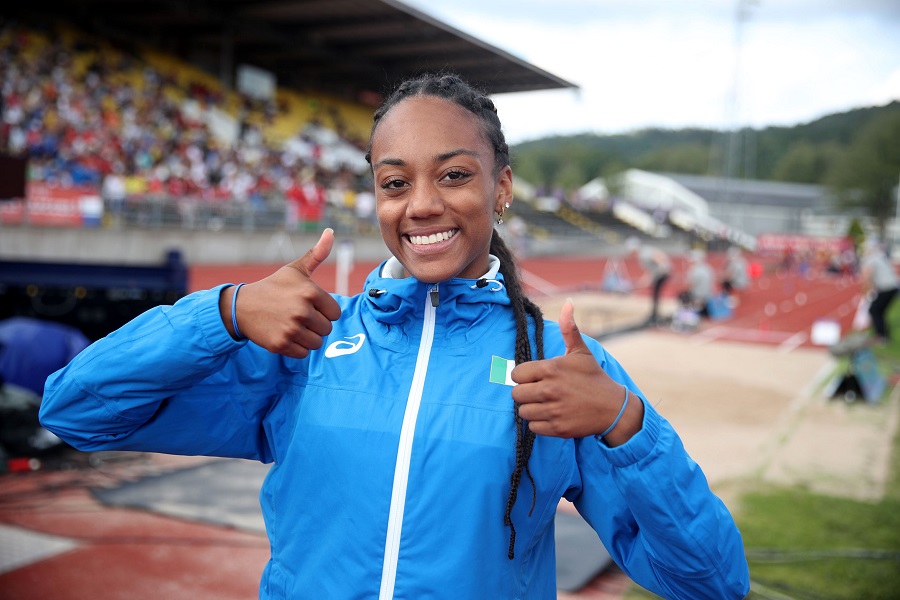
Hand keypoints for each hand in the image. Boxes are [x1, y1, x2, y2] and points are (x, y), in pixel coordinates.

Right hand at [221, 229, 341, 357]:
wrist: (242, 307)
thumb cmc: (273, 287)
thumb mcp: (294, 270)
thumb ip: (317, 254)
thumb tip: (331, 232)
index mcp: (310, 292)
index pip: (335, 313)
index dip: (323, 311)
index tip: (309, 306)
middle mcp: (302, 310)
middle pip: (327, 329)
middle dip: (315, 325)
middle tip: (298, 317)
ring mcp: (291, 329)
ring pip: (317, 342)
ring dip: (307, 337)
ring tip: (293, 326)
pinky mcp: (281, 344)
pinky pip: (303, 353)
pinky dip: (297, 347)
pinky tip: (285, 334)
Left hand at [511, 300, 642, 444]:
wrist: (613, 407)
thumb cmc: (593, 377)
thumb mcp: (581, 352)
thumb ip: (569, 328)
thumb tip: (567, 303)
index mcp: (550, 369)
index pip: (516, 374)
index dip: (523, 376)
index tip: (534, 378)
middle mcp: (549, 390)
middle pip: (516, 394)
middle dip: (525, 393)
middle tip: (538, 392)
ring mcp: (553, 410)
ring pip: (523, 412)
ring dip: (531, 409)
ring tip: (544, 404)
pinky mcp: (557, 428)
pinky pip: (533, 427)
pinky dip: (539, 423)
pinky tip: (551, 415)